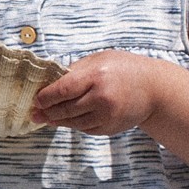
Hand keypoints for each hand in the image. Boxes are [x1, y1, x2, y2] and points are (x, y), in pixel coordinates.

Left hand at [30, 50, 161, 137]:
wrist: (155, 90)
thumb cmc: (125, 69)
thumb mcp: (100, 60)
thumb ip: (76, 70)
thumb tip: (49, 82)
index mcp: (97, 76)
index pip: (63, 90)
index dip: (45, 97)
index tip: (35, 100)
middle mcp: (101, 98)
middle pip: (65, 109)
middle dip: (47, 112)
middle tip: (34, 113)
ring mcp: (106, 116)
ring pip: (73, 122)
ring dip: (57, 121)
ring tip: (45, 118)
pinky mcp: (110, 128)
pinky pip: (85, 129)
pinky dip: (74, 124)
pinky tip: (65, 120)